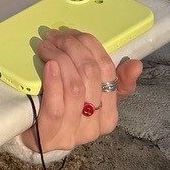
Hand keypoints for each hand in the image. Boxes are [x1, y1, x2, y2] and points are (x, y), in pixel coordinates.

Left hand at [17, 28, 143, 157]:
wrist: (33, 135)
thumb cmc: (64, 110)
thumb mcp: (90, 96)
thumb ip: (115, 81)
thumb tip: (136, 64)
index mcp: (109, 116)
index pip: (108, 72)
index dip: (91, 47)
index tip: (73, 33)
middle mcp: (95, 127)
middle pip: (90, 75)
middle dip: (72, 48)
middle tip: (56, 36)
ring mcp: (73, 134)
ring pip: (74, 88)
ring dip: (60, 59)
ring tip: (47, 46)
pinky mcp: (50, 136)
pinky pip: (56, 107)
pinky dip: (54, 82)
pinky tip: (49, 65)